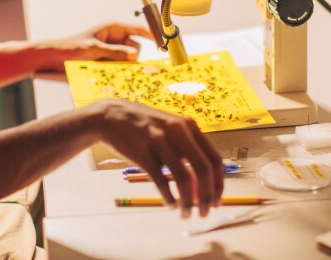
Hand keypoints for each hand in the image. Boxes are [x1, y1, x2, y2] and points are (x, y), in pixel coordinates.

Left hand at [36, 22, 152, 71]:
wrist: (55, 58)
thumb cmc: (72, 47)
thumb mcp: (94, 49)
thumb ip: (115, 51)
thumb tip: (134, 54)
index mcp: (112, 27)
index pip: (137, 29)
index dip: (150, 33)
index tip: (162, 40)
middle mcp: (114, 37)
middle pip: (134, 46)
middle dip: (132, 55)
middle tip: (125, 63)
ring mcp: (111, 49)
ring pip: (128, 58)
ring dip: (123, 64)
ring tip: (109, 67)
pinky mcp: (107, 60)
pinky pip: (119, 65)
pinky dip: (117, 69)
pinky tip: (110, 72)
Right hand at [94, 100, 223, 217]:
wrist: (112, 116)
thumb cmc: (146, 128)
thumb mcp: (171, 131)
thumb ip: (187, 154)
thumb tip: (202, 189)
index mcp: (189, 127)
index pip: (214, 158)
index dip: (219, 183)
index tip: (216, 202)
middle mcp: (178, 131)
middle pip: (203, 169)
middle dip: (207, 196)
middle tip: (204, 213)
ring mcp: (159, 141)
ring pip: (183, 177)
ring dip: (187, 201)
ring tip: (185, 213)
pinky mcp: (142, 152)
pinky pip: (160, 180)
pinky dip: (168, 197)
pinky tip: (170, 204)